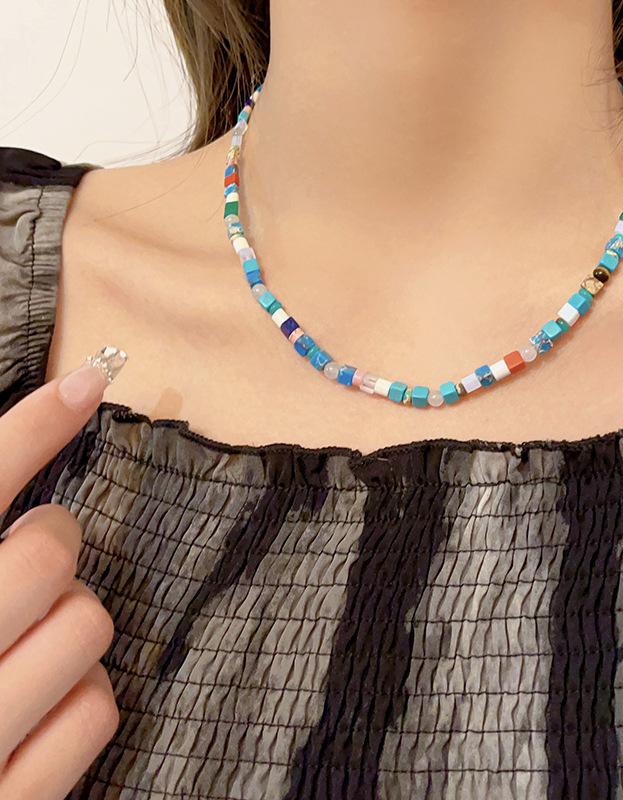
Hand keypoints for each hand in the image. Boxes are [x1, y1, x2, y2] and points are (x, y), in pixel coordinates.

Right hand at [0, 349, 126, 798]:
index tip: (88, 381)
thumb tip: (26, 516)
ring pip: (88, 626)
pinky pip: (98, 711)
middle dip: (54, 544)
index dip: (31, 428)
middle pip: (49, 553)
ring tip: (27, 646)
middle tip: (35, 557)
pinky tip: (41, 711)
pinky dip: (82, 702)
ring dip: (71, 625)